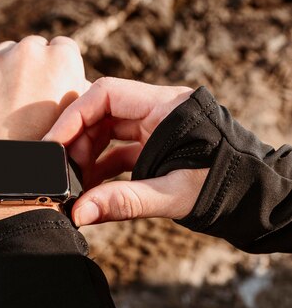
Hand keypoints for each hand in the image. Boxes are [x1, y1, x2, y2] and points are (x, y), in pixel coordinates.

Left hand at [0, 35, 90, 240]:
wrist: (10, 186)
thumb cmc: (55, 161)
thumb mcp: (84, 123)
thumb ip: (80, 93)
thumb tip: (77, 81)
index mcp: (62, 58)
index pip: (63, 48)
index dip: (58, 71)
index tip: (52, 92)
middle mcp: (27, 51)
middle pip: (30, 50)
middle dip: (29, 71)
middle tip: (27, 107)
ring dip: (3, 78)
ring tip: (4, 115)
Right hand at [42, 77, 209, 225]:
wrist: (255, 200)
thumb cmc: (223, 189)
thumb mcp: (172, 195)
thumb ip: (124, 202)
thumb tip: (79, 213)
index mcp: (166, 107)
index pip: (106, 94)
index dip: (73, 116)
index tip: (53, 144)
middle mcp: (160, 111)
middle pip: (103, 113)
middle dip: (79, 141)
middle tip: (62, 171)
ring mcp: (159, 128)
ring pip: (110, 132)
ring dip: (90, 156)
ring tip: (75, 184)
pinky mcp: (159, 146)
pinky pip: (122, 149)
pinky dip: (105, 168)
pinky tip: (92, 190)